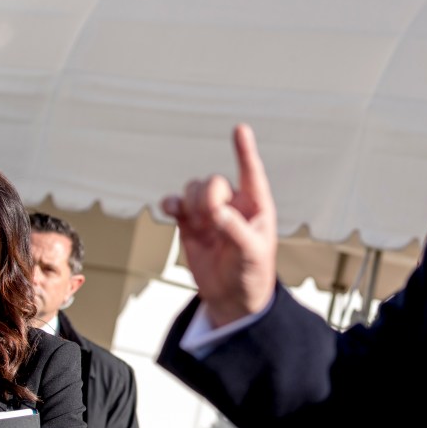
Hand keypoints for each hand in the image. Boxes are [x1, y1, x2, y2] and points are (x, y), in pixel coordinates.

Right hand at [161, 123, 277, 326]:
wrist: (232, 298)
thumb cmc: (251, 273)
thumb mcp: (251, 253)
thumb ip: (235, 230)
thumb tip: (217, 213)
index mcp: (256, 206)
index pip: (251, 173)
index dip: (244, 151)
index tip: (240, 129)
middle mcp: (232, 204)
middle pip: (213, 182)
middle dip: (207, 196)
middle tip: (212, 219)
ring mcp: (210, 212)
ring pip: (193, 190)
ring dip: (191, 203)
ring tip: (199, 225)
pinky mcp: (190, 224)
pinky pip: (177, 204)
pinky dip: (171, 203)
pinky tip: (171, 209)